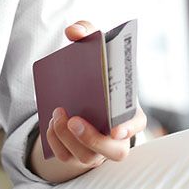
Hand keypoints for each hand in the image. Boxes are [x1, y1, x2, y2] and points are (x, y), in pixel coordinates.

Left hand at [29, 20, 148, 181]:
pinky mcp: (79, 153)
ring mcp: (99, 149)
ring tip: (57, 115)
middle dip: (92, 139)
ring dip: (69, 139)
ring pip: (88, 157)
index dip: (129, 129)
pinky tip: (51, 123)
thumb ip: (88, 31)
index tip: (115, 128)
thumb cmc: (97, 71)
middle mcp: (118, 136)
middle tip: (74, 120)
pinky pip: (68, 157)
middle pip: (114, 151)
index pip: (137, 124)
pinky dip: (56, 142)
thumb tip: (73, 32)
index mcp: (130, 111)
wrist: (84, 92)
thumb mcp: (95, 48)